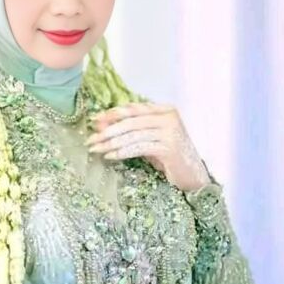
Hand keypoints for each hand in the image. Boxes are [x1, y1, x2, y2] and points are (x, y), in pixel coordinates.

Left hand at [85, 102, 209, 191]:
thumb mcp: (150, 137)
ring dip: (111, 143)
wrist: (192, 174)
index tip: (94, 120)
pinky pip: (138, 148)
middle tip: (91, 138)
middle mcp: (169, 117)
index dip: (112, 114)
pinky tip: (110, 156)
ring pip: (132, 135)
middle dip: (108, 130)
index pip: (133, 109)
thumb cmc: (170, 155)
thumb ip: (131, 129)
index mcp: (165, 109)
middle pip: (131, 122)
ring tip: (96, 149)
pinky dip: (122, 152)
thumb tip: (101, 123)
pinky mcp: (168, 148)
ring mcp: (170, 132)